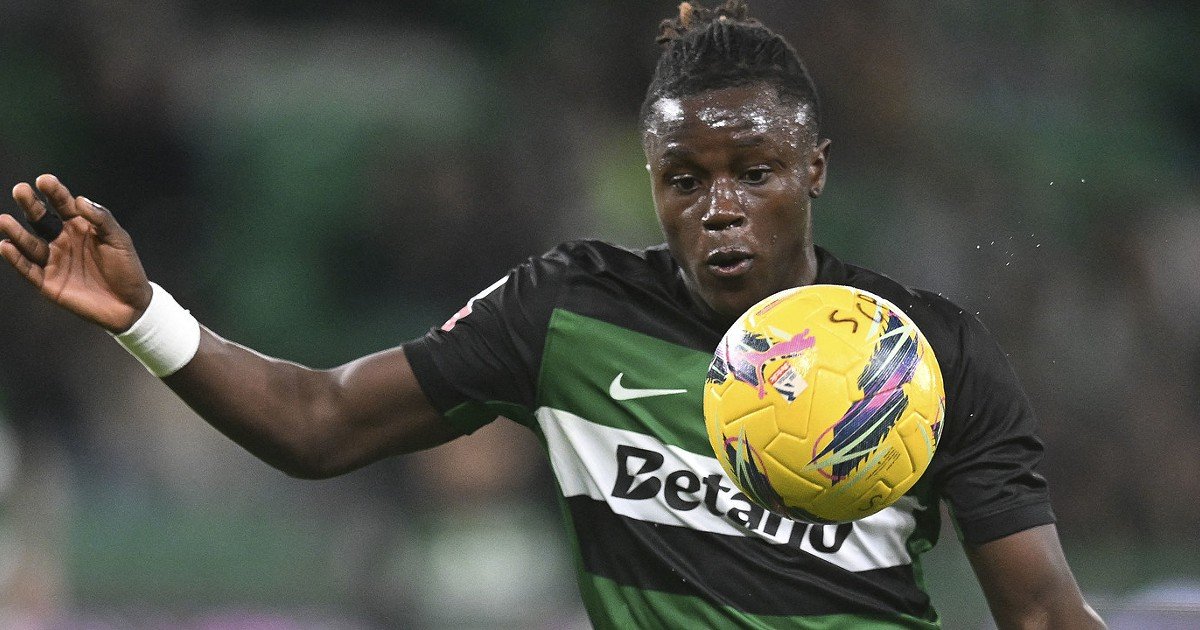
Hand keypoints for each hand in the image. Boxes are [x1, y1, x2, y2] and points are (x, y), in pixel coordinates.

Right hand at [1, 174, 152, 332]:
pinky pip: (28, 269)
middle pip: (41, 219)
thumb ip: (102, 219)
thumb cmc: (127, 269)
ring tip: (4, 220)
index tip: (44, 180)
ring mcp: (53, 261)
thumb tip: (80, 200)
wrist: (130, 304)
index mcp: (79, 226)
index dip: (54, 192)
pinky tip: (6, 247)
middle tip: (20, 190)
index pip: (63, 204)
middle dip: (30, 205)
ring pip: (30, 244)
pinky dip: (16, 259)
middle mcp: (62, 240)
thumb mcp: (119, 240)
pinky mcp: (48, 282)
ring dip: (16, 232)